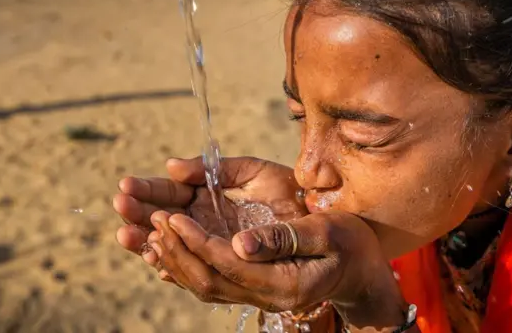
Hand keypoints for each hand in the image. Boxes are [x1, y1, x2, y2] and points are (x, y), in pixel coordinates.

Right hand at [113, 157, 306, 283]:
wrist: (319, 221)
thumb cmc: (288, 192)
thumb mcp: (252, 172)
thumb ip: (213, 168)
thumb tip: (172, 167)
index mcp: (206, 195)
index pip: (170, 192)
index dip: (148, 189)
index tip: (127, 186)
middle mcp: (203, 222)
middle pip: (163, 219)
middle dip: (139, 213)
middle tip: (121, 207)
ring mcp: (211, 244)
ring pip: (171, 246)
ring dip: (147, 240)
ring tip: (127, 234)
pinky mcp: (223, 266)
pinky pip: (193, 269)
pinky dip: (173, 265)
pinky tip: (155, 259)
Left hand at [148, 210, 410, 329]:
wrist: (362, 274)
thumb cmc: (352, 245)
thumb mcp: (328, 233)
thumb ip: (287, 238)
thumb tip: (240, 243)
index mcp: (282, 283)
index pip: (227, 264)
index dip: (196, 241)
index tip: (172, 215)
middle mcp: (264, 296)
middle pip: (207, 279)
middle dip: (175, 249)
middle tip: (152, 218)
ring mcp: (257, 296)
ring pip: (204, 285)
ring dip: (173, 259)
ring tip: (148, 231)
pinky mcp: (252, 288)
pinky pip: (211, 283)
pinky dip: (185, 267)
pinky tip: (166, 250)